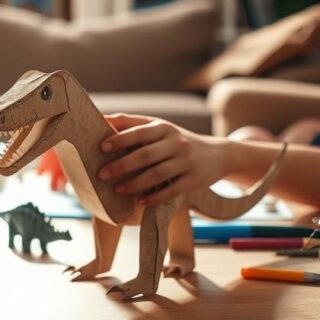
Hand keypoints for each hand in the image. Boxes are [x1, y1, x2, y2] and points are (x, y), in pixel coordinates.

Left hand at [98, 113, 227, 206]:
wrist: (218, 154)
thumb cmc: (176, 141)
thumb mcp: (159, 127)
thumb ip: (132, 123)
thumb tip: (101, 117)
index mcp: (163, 127)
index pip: (139, 132)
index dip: (120, 139)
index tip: (101, 147)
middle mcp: (175, 142)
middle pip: (145, 155)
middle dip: (122, 165)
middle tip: (102, 174)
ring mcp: (186, 161)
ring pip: (157, 174)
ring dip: (135, 183)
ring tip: (117, 189)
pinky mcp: (194, 180)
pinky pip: (171, 190)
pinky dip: (154, 197)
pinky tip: (140, 202)